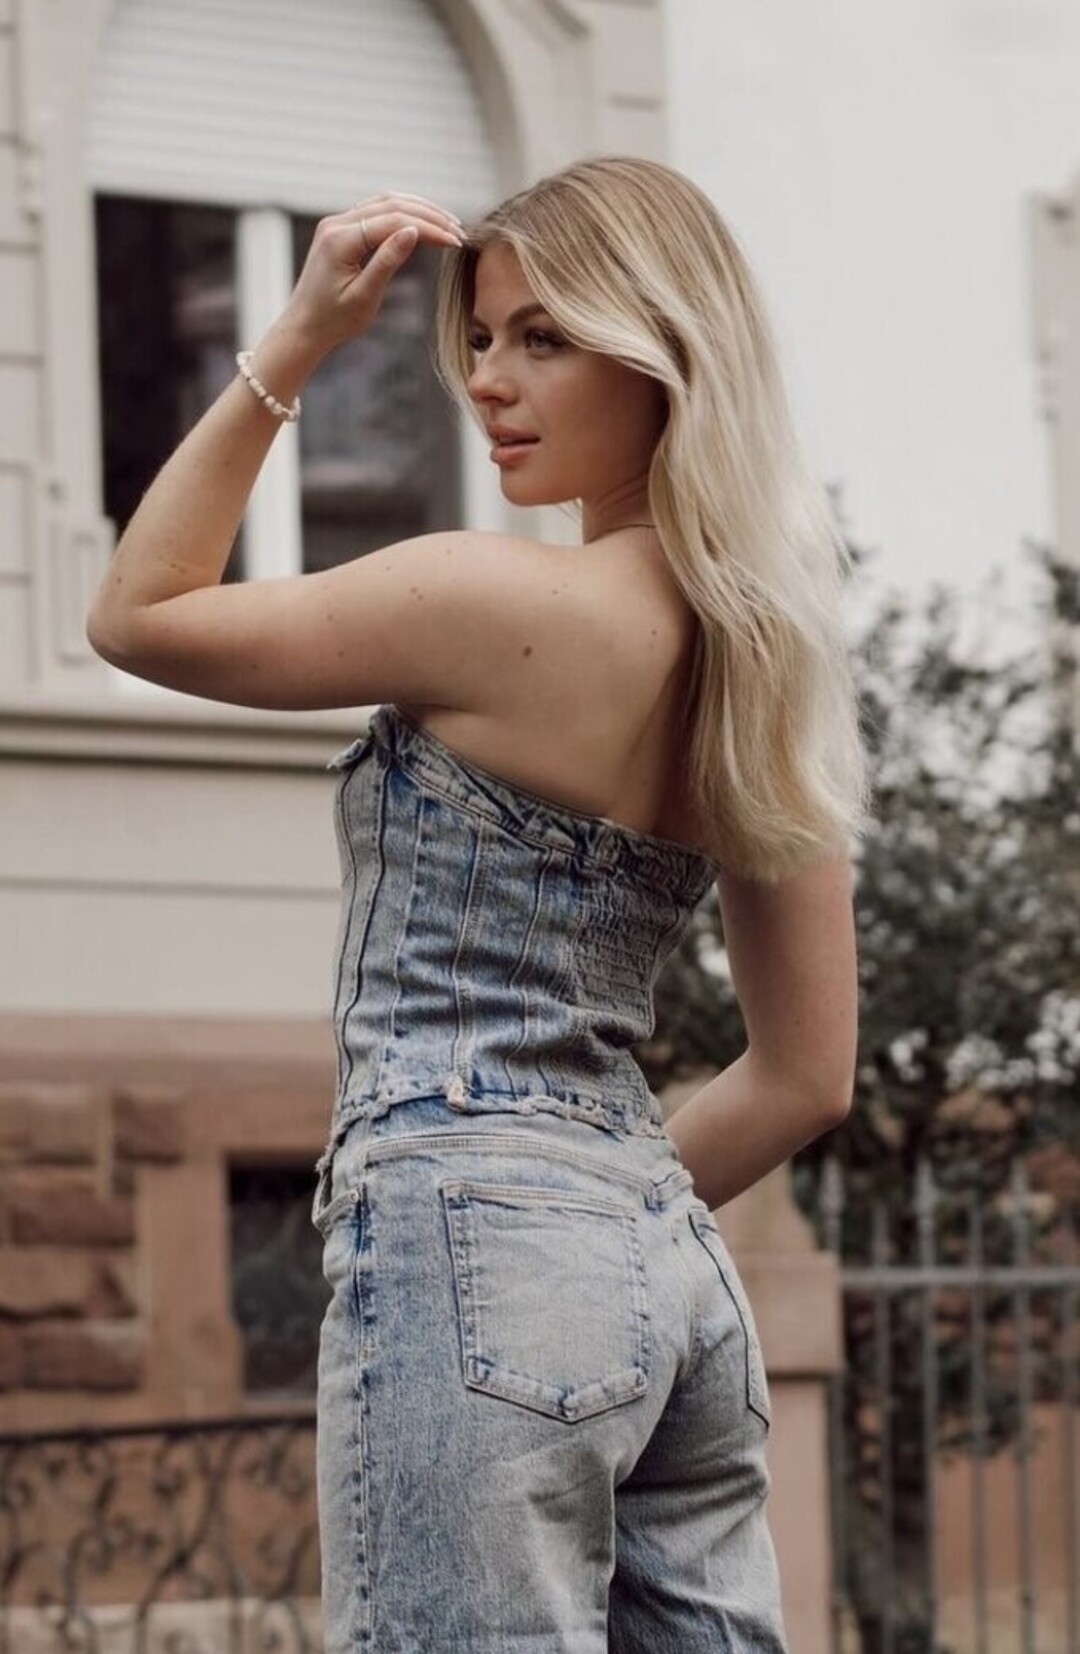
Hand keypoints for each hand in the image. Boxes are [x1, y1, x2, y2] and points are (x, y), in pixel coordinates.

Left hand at [281, 192, 465, 359]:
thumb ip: (387, 261)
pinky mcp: (341, 230)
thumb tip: (413, 231)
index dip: (428, 228)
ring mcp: (337, 223)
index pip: (394, 221)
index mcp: (340, 239)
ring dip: (417, 209)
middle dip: (428, 215)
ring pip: (384, 203)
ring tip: (447, 223)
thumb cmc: (334, 320)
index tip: (455, 241)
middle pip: (391, 204)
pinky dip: (401, 213)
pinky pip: (375, 212)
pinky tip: (422, 222)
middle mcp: (336, 223)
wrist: (304, 328)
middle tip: (458, 230)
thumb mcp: (364, 296)